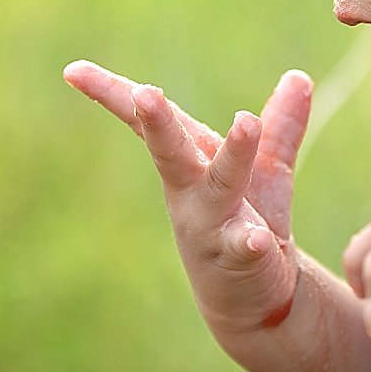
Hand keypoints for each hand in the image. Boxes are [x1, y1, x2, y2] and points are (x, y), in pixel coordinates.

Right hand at [63, 60, 311, 335]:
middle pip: (171, 151)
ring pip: (219, 186)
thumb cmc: (246, 224)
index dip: (112, 94)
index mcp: (191, 162)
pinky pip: (243, 247)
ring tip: (245, 121)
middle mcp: (191, 193)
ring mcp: (212, 227)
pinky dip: (249, 241)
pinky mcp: (238, 260)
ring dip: (232, 155)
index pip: (152, 122)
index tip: (72, 71)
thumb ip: (281, 125)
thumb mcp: (266, 170)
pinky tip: (257, 239)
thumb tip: (298, 76)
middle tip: (143, 94)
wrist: (254, 300)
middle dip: (157, 123)